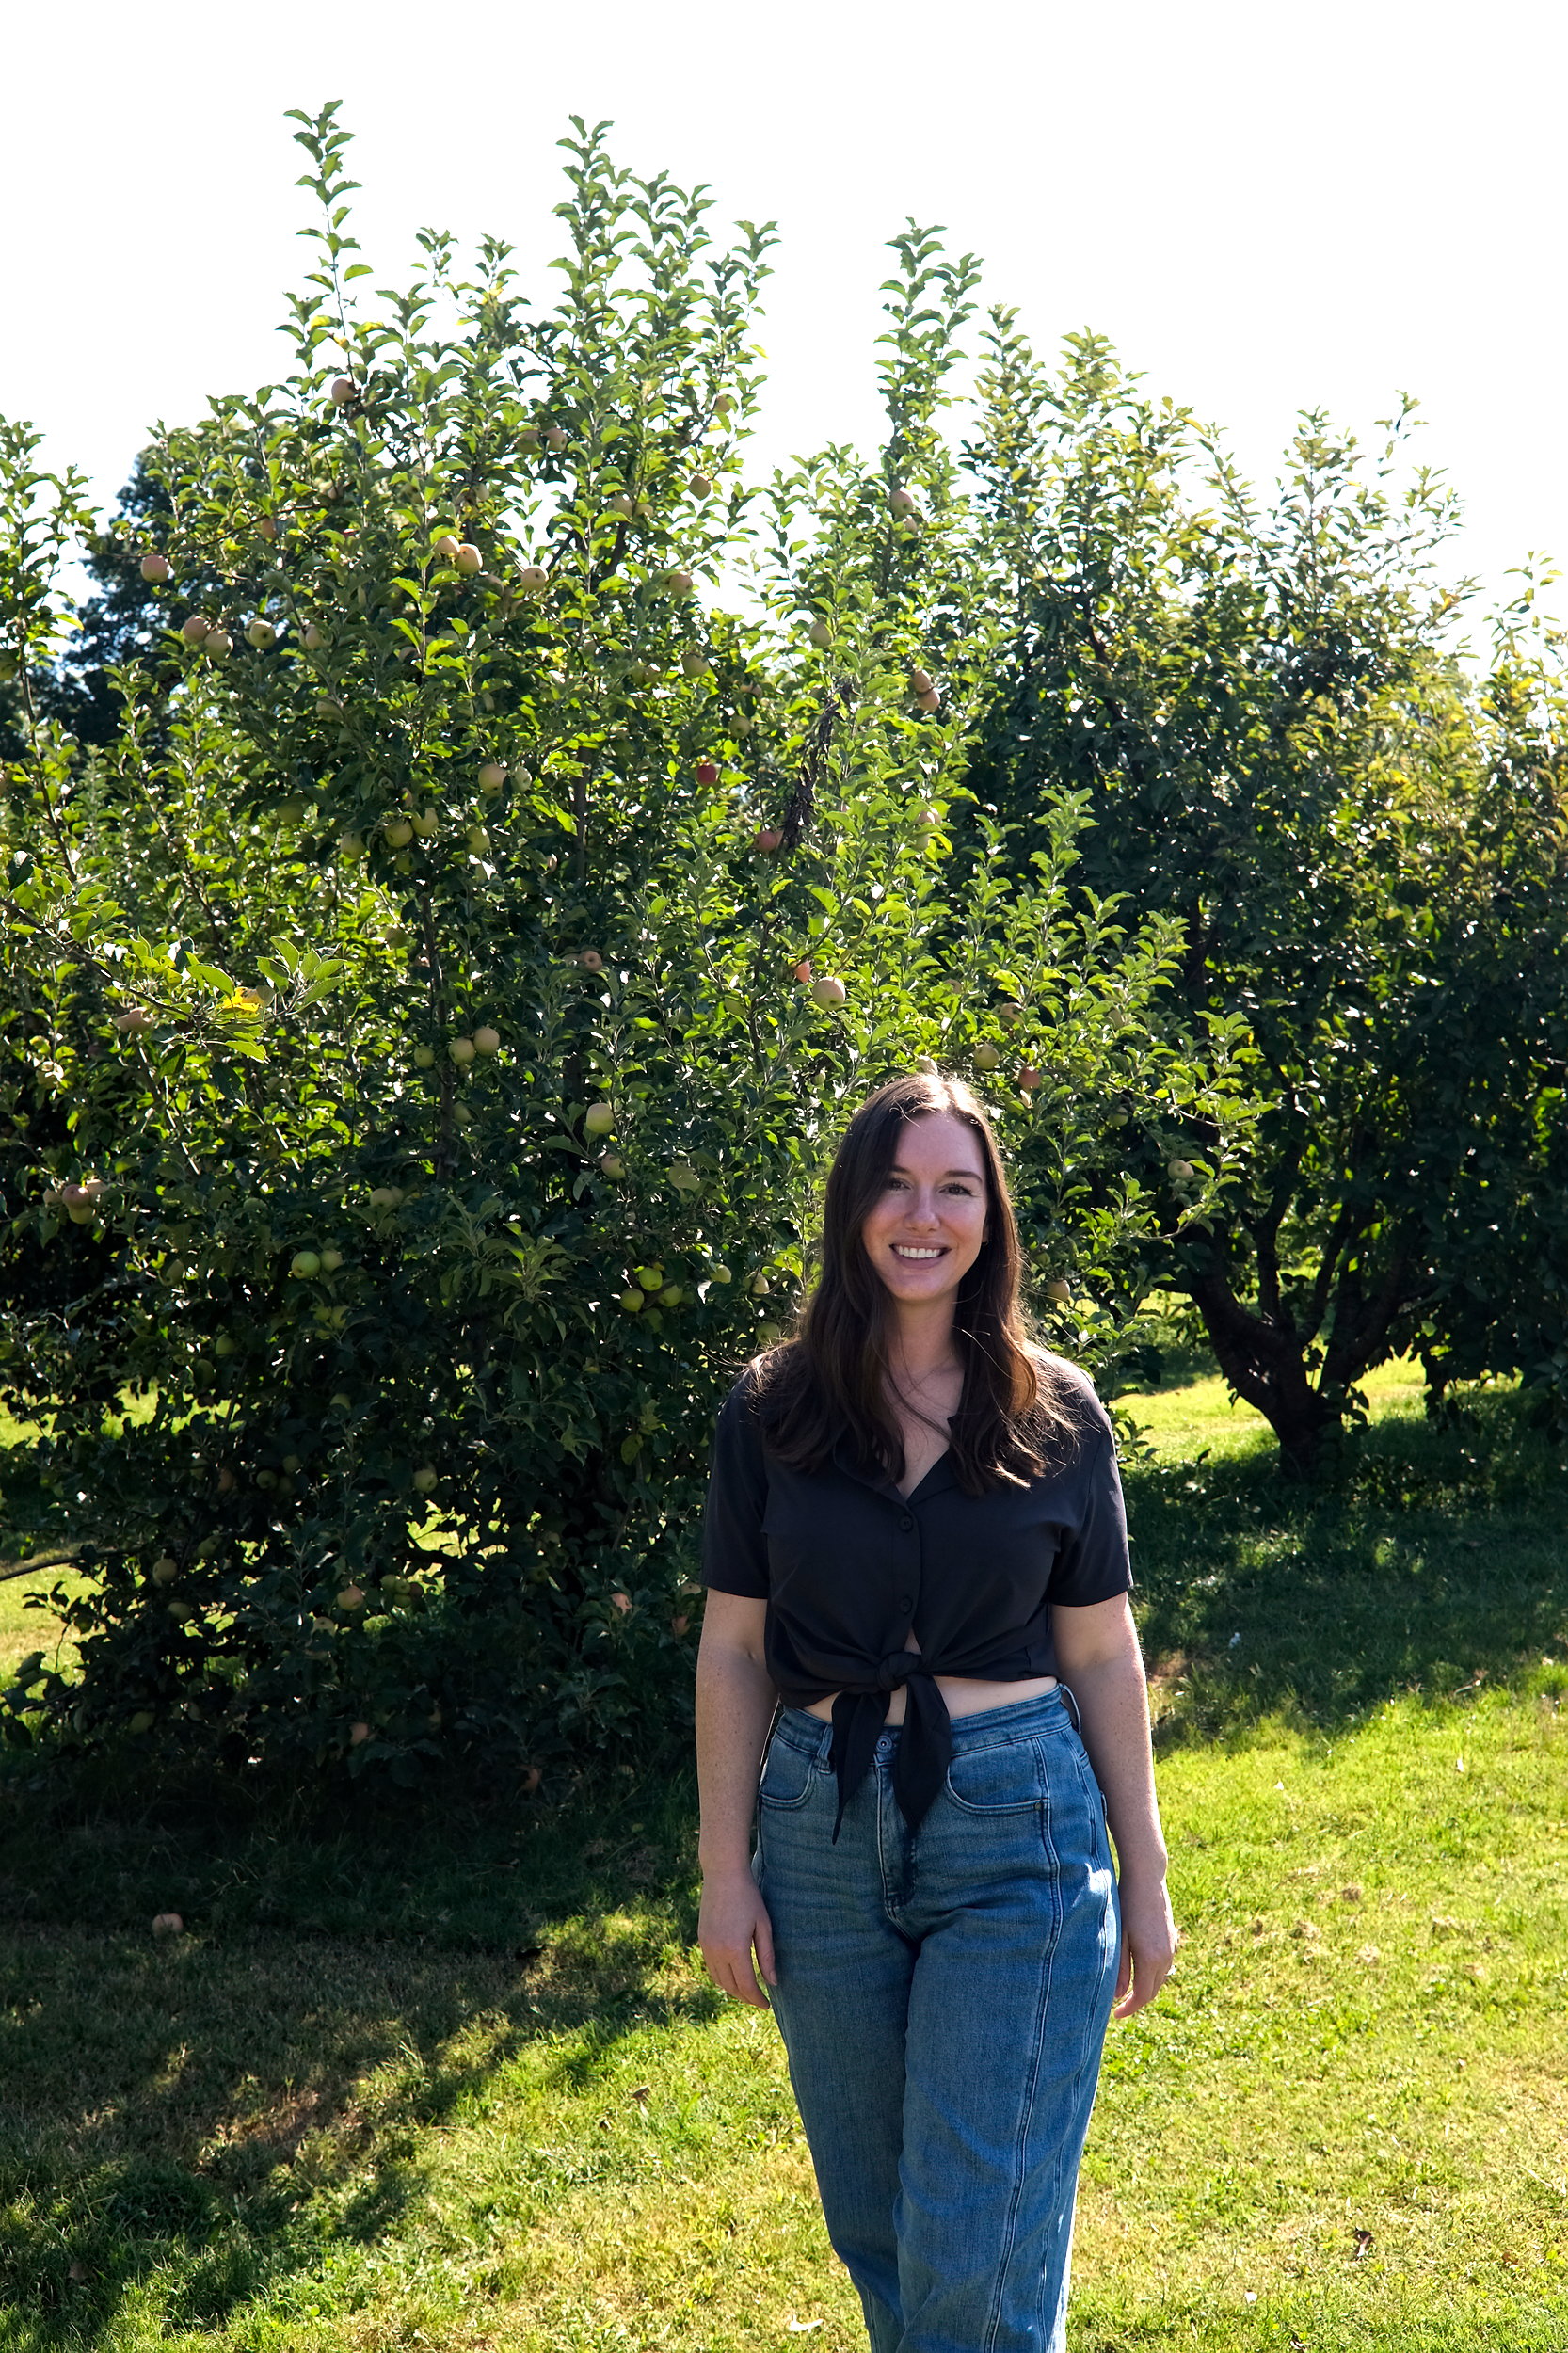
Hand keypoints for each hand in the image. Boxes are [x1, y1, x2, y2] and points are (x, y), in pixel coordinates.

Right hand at [699, 1867, 776, 2007]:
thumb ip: (767, 1956)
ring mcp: (706, 1945)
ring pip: (718, 1979)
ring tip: (747, 1990)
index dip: (757, 1998)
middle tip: (759, 2000)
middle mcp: (717, 1951)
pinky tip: (733, 1974)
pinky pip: (711, 1967)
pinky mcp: (701, 1939)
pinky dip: (722, 1976)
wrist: (722, 1874)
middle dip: (745, 1997)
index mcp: (735, 1949)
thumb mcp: (763, 1925)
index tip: (767, 2005)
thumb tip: (772, 1982)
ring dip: (732, 1989)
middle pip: (731, 1986)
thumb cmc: (748, 1897)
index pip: (746, 1985)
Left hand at [1112, 1872, 1177, 2018]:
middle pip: (1153, 1991)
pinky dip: (1152, 1975)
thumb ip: (1120, 1968)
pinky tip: (1139, 1971)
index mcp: (1151, 1959)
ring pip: (1160, 1979)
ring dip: (1145, 1988)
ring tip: (1127, 1991)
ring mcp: (1171, 1947)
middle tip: (1119, 2006)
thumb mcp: (1119, 1937)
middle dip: (1137, 2001)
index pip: (1142, 1996)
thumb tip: (1119, 1995)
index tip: (1116, 2015)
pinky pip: (1164, 1966)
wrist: (1147, 1879)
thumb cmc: (1127, 1905)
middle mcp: (1165, 1957)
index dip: (1129, 2009)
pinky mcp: (1172, 1938)